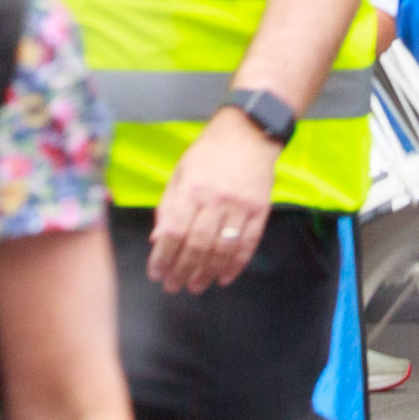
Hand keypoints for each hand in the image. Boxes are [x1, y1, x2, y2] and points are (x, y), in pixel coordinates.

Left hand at [146, 108, 279, 292]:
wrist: (250, 133)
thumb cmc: (208, 153)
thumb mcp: (180, 174)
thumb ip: (168, 207)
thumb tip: (158, 240)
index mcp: (190, 190)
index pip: (172, 232)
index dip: (163, 257)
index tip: (157, 274)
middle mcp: (215, 199)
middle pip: (197, 245)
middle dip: (183, 270)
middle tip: (175, 287)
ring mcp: (240, 205)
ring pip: (223, 247)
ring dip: (209, 271)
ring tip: (198, 285)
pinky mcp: (261, 208)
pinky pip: (249, 241)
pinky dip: (238, 262)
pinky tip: (226, 275)